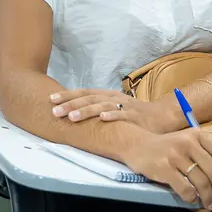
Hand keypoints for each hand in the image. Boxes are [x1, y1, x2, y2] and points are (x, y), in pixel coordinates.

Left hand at [50, 89, 171, 132]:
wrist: (161, 116)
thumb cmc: (133, 114)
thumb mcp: (114, 108)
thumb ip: (97, 109)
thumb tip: (73, 112)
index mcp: (107, 95)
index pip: (84, 93)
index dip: (68, 95)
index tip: (50, 99)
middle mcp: (114, 98)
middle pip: (90, 99)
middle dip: (71, 104)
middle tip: (54, 110)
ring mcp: (125, 106)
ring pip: (103, 106)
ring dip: (87, 111)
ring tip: (72, 116)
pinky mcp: (136, 117)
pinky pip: (123, 115)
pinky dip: (112, 116)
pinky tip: (102, 119)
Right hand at [120, 129, 211, 209]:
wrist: (137, 145)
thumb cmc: (167, 146)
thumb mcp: (188, 141)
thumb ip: (205, 154)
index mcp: (198, 135)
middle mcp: (188, 143)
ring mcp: (175, 155)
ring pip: (201, 181)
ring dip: (208, 197)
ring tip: (209, 203)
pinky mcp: (164, 168)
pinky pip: (184, 188)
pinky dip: (192, 197)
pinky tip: (192, 199)